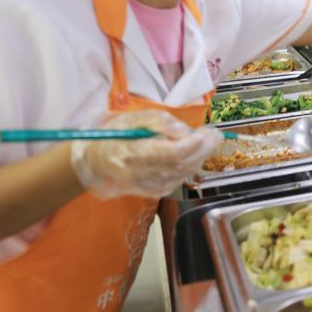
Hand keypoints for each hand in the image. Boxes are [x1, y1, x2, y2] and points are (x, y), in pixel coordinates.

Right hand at [70, 110, 222, 198]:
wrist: (96, 161)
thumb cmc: (116, 135)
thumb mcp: (134, 119)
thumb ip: (160, 122)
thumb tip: (184, 131)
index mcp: (132, 154)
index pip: (171, 153)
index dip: (194, 144)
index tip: (207, 132)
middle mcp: (140, 174)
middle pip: (181, 164)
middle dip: (203, 149)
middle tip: (215, 135)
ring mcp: (146, 186)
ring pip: (183, 174)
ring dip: (199, 158)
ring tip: (207, 142)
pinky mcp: (152, 192)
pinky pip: (178, 181)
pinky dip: (190, 168)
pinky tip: (193, 156)